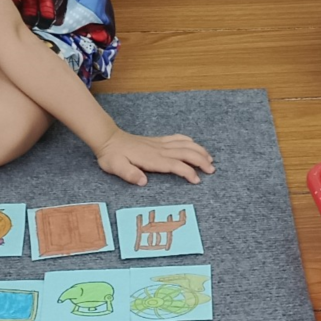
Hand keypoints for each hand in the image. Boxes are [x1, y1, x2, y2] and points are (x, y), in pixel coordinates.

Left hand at [95, 130, 214, 185]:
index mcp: (152, 159)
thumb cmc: (112, 156)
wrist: (108, 139)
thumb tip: (143, 181)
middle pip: (186, 152)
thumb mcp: (116, 167)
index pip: (175, 164)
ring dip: (199, 150)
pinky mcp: (158, 141)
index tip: (197, 180)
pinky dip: (189, 141)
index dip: (188, 171)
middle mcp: (159, 150)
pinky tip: (194, 144)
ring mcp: (159, 144)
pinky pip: (177, 138)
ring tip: (210, 159)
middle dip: (201, 160)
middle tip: (212, 170)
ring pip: (185, 144)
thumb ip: (129, 174)